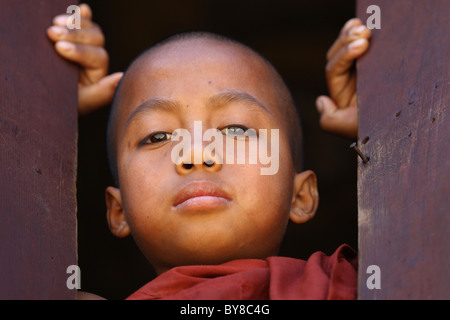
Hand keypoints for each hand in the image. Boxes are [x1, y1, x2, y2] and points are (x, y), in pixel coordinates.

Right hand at [47, 4, 122, 114]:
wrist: (42, 103)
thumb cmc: (63, 107)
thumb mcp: (81, 104)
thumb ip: (102, 93)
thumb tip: (121, 77)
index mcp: (99, 74)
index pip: (97, 56)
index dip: (79, 50)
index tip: (60, 48)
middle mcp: (94, 60)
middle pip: (96, 38)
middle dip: (74, 34)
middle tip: (51, 32)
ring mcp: (82, 47)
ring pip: (89, 28)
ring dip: (74, 22)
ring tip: (54, 23)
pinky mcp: (70, 39)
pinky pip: (81, 23)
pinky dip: (80, 15)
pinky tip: (79, 8)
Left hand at [316, 18, 370, 138]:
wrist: (409, 122)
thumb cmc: (379, 128)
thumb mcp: (348, 127)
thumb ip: (328, 120)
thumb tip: (321, 99)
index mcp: (343, 93)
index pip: (334, 69)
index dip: (344, 54)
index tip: (361, 46)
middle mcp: (352, 80)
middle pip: (339, 54)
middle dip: (348, 41)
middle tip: (365, 32)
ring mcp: (367, 71)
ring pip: (351, 46)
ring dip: (353, 33)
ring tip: (366, 28)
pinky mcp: (382, 63)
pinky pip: (365, 44)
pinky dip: (358, 32)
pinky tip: (362, 23)